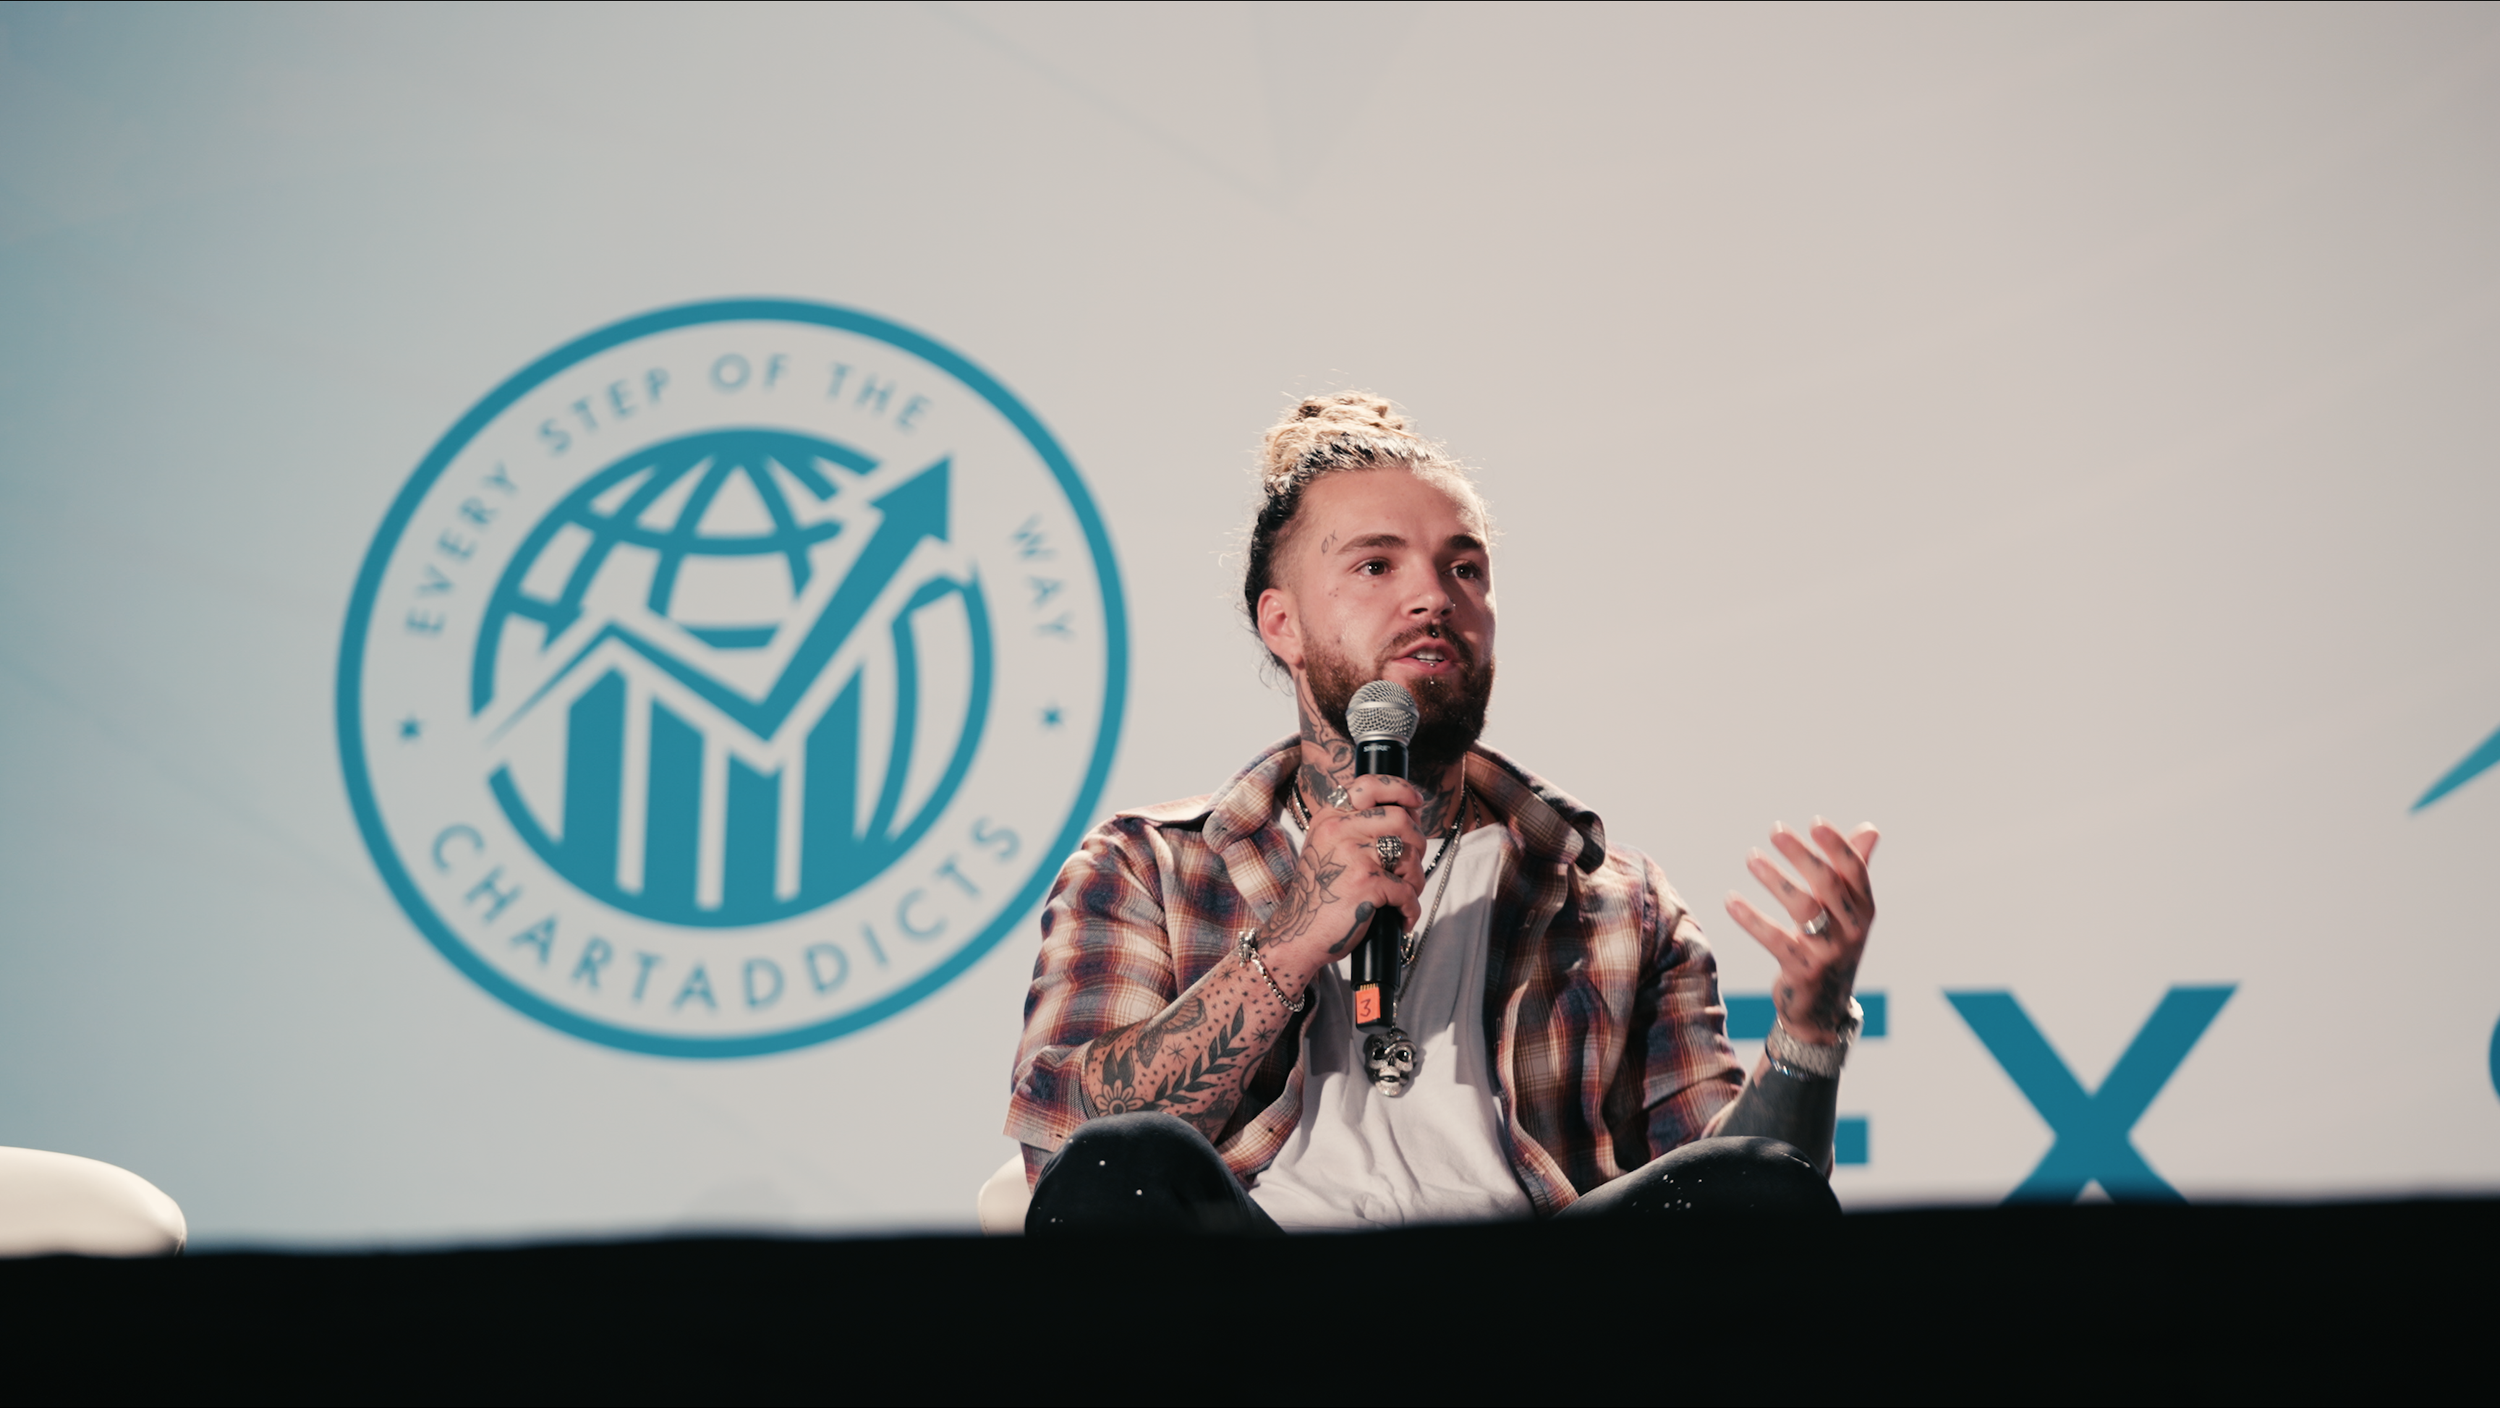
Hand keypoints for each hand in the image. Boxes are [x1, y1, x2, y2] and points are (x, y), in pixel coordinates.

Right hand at [1260, 774, 1426, 982]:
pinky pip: (1406, 890)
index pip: (1370, 785)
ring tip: (1405, 895)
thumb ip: (1356, 828)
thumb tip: (1407, 815)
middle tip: (1411, 864)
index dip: (1401, 790)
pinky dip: (1410, 908)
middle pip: (1400, 819)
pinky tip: (1402, 918)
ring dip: (1415, 879)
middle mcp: (1339, 830)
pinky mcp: (1365, 883)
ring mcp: (1352, 855)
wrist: (1298, 933)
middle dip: (1417, 842)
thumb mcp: (1328, 848)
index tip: (1416, 803)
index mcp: (1330, 818)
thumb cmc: (1320, 895)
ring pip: (1408, 854)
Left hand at [1724, 819, 1879, 1044]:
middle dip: (1802, 855)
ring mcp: (1830, 952)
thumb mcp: (1847, 912)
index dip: (1838, 846)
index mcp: (1864, 910)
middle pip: (1828, 884)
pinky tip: (1731, 901)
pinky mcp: (1804, 970)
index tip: (1815, 823)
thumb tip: (1871, 829)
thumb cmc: (1832, 947)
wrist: (1822, 1010)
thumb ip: (1855, 870)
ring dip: (1776, 879)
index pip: (1856, 870)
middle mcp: (1853, 930)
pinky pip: (1775, 939)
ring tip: (1751, 857)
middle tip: (1775, 830)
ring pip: (1804, 908)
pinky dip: (1752, 918)